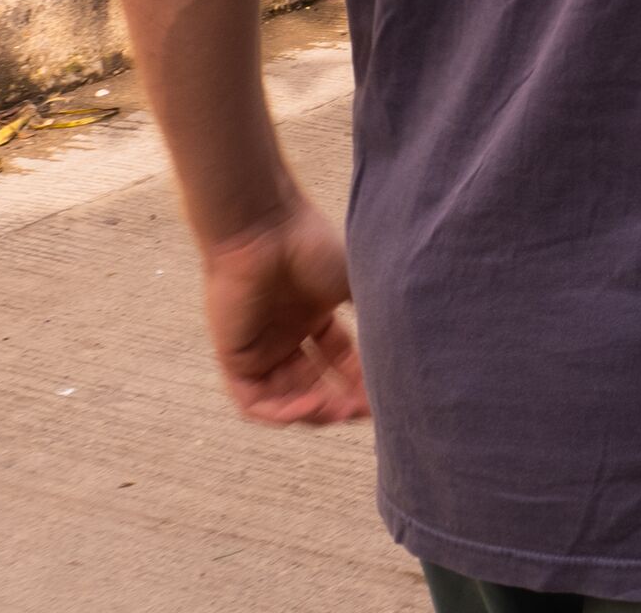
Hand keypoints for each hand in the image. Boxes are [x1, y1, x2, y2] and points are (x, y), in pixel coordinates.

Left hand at [198, 203, 368, 426]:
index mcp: (314, 317)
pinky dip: (281, 412)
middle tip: (362, 411)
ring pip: (286, 400)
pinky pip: (253, 401)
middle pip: (315, 388)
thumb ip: (375, 316)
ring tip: (337, 410)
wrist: (265, 229)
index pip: (340, 364)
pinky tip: (309, 405)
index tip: (384, 398)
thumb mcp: (354, 285)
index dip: (361, 385)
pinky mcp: (234, 357)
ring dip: (313, 412)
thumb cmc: (311, 245)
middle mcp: (286, 337)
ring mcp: (259, 348)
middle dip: (339, 404)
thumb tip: (406, 348)